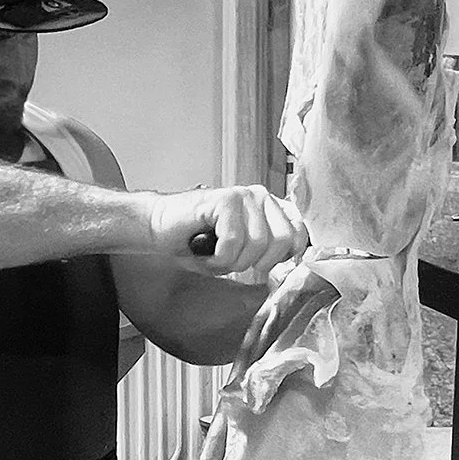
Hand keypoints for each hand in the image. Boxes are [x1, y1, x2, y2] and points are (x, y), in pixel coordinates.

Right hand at [148, 185, 306, 276]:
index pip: (299, 233)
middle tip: (231, 260)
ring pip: (257, 244)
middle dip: (255, 262)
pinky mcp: (225, 200)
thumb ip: (269, 252)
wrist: (159, 228)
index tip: (259, 264)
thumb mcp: (242, 251)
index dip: (283, 257)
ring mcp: (243, 195)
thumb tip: (293, 263)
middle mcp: (261, 196)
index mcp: (270, 207)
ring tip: (213, 254)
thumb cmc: (198, 242)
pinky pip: (233, 241)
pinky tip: (203, 250)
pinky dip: (217, 257)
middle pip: (282, 241)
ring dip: (231, 261)